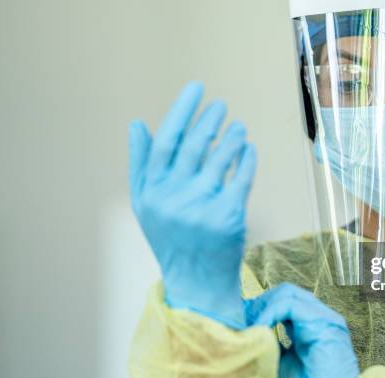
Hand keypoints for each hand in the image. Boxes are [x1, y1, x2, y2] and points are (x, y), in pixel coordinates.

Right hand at [128, 82, 256, 328]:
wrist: (196, 281)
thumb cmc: (171, 237)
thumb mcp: (146, 204)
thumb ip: (141, 164)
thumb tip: (136, 123)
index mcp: (151, 192)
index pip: (166, 141)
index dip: (182, 111)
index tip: (196, 88)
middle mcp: (174, 199)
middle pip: (194, 146)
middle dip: (209, 120)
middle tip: (221, 105)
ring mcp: (203, 209)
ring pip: (220, 159)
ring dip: (231, 137)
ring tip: (238, 126)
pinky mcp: (230, 218)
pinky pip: (241, 178)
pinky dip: (246, 159)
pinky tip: (248, 148)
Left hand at [247, 283, 359, 377]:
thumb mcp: (279, 361)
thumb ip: (268, 342)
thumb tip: (247, 327)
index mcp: (310, 326)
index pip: (283, 301)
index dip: (260, 306)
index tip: (240, 320)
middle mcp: (319, 318)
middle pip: (285, 293)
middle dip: (260, 303)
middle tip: (242, 320)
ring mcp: (324, 318)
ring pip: (288, 294)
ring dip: (263, 306)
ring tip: (250, 324)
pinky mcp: (325, 323)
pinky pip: (291, 305)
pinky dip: (271, 312)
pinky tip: (261, 327)